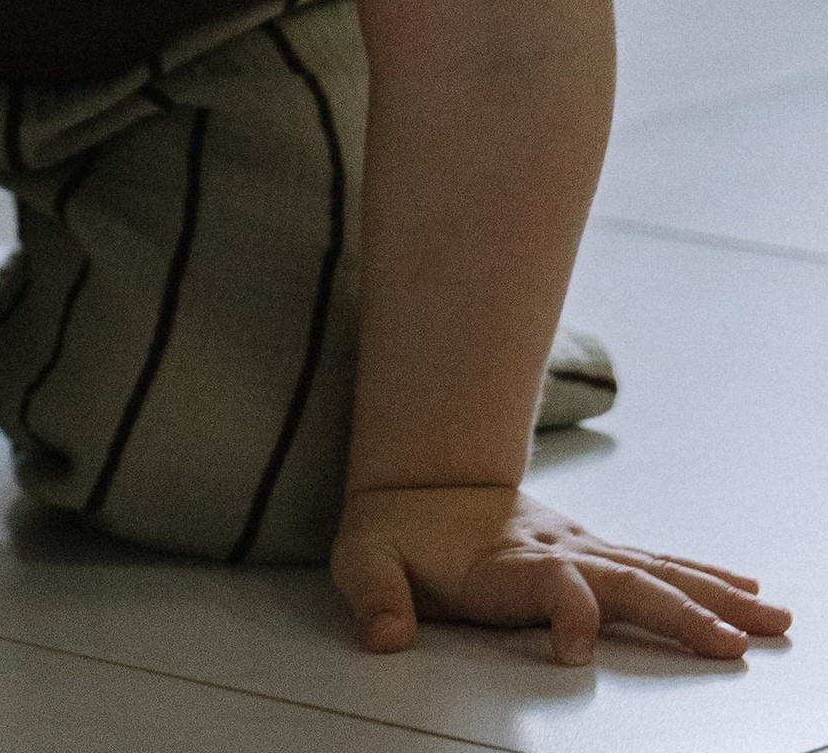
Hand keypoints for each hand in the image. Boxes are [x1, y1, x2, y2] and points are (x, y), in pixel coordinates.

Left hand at [332, 485, 791, 667]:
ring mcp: (579, 548)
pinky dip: (702, 579)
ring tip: (768, 620)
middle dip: (678, 612)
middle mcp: (553, 549)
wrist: (412, 479)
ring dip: (711, 596)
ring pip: (654, 571)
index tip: (574, 651)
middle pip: (625, 578)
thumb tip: (382, 633)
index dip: (565, 613)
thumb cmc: (391, 530)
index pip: (549, 583)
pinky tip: (744, 594)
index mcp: (503, 559)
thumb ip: (373, 594)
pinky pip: (656, 565)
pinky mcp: (593, 553)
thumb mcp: (362, 557)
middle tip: (733, 645)